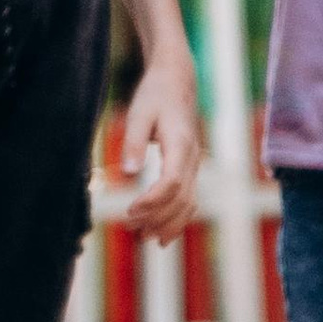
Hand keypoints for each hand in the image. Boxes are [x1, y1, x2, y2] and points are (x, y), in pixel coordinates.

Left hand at [117, 59, 202, 241]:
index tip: (129, 211)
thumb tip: (127, 172)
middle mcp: (193, 158)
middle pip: (182, 199)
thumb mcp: (138, 113)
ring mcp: (194, 164)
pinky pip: (190, 199)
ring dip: (168, 224)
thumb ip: (133, 142)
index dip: (152, 201)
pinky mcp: (190, 168)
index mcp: (181, 145)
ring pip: (189, 203)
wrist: (176, 82)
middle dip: (157, 218)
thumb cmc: (155, 95)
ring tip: (144, 239)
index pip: (172, 183)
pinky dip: (178, 219)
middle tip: (132, 230)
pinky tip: (162, 234)